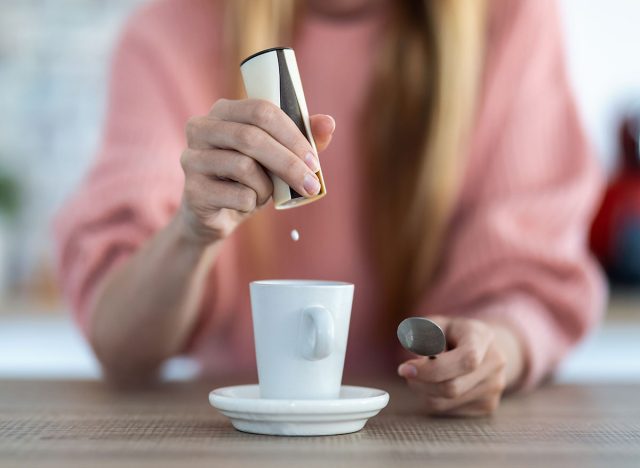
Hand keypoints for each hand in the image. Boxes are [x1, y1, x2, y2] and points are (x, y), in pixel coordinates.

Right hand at [178, 98, 334, 243]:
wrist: (216, 215)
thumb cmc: (248, 178)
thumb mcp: (276, 157)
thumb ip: (302, 138)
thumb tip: (329, 123)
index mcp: (223, 111)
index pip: (261, 110)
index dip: (292, 134)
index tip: (314, 160)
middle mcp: (200, 128)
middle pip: (251, 138)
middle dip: (288, 163)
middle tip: (311, 184)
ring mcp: (192, 158)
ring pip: (244, 167)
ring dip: (266, 186)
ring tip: (264, 193)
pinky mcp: (192, 190)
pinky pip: (238, 195)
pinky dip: (252, 203)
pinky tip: (245, 203)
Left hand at [397, 316, 523, 416]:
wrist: (484, 347)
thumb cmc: (453, 333)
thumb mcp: (435, 323)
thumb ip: (421, 332)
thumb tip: (413, 346)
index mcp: (483, 337)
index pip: (466, 360)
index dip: (433, 369)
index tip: (405, 368)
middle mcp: (494, 363)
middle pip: (453, 387)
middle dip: (421, 382)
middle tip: (406, 371)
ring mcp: (494, 387)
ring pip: (445, 402)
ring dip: (423, 390)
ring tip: (423, 374)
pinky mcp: (488, 406)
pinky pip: (448, 410)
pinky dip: (433, 398)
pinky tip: (438, 382)